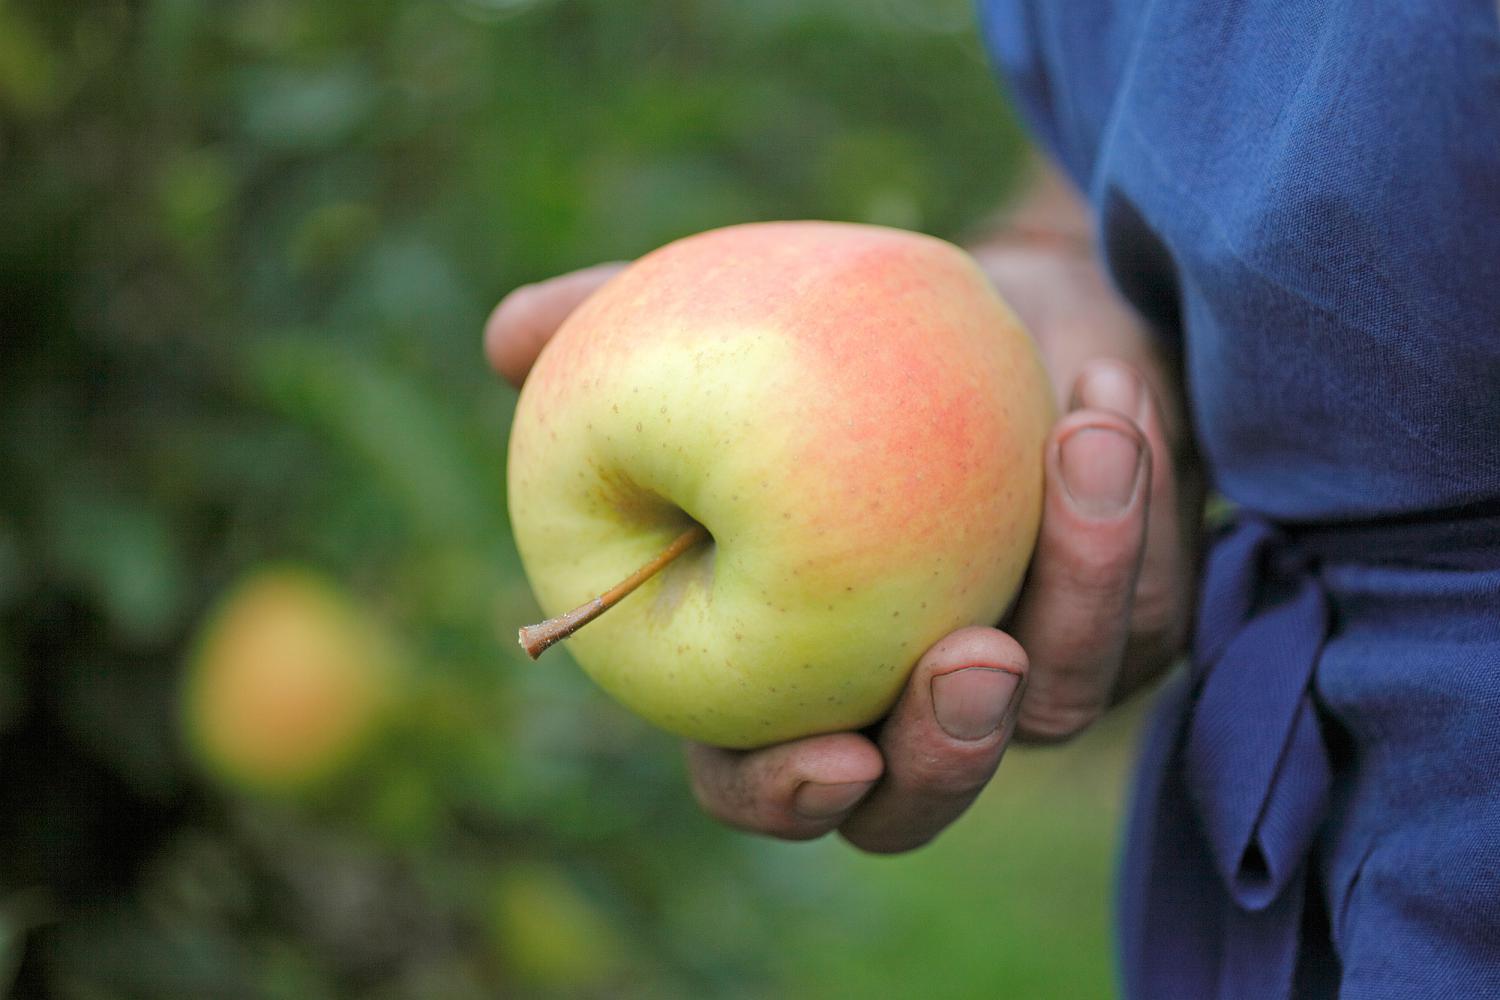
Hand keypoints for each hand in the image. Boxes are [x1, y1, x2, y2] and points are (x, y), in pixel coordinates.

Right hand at [486, 202, 1199, 851]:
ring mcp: (1033, 668)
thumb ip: (617, 327)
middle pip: (927, 796)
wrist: (1002, 301)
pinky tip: (1109, 396)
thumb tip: (510, 337)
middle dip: (951, 754)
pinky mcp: (1135, 613)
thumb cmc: (837, 334)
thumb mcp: (727, 317)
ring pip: (1068, 700)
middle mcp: (909, 694)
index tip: (833, 755)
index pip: (765, 779)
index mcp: (791, 668)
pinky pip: (1157, 598)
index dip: (784, 795)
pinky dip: (1143, 505)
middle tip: (970, 664)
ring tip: (1081, 448)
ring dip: (1084, 588)